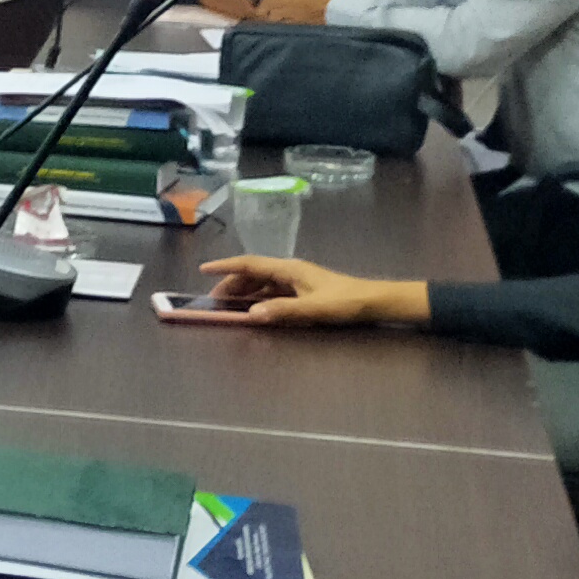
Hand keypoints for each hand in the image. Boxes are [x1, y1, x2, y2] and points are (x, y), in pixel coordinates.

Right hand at [203, 254, 417, 324]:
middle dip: (231, 284)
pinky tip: (255, 310)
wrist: (374, 302)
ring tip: (230, 307)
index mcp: (289, 269)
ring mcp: (297, 281)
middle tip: (214, 300)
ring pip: (262, 283)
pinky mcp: (303, 291)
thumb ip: (283, 312)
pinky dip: (259, 299)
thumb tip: (251, 314)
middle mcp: (290, 271)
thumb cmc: (346, 302)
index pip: (250, 264)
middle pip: (253, 273)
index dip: (225, 267)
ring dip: (245, 292)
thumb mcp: (314, 310)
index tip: (204, 269)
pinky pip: (272, 292)